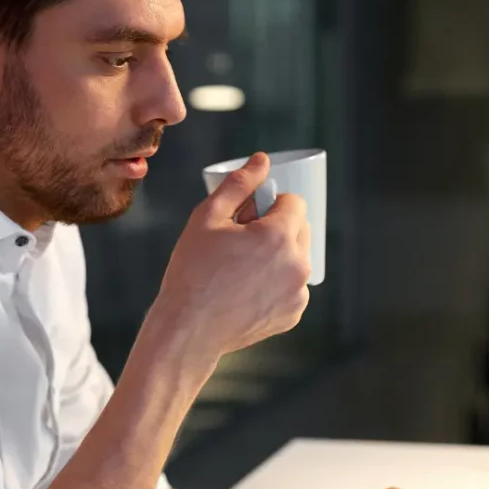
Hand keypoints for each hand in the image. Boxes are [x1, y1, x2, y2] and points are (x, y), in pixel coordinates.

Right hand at [154, 153, 310, 358]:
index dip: (270, 205)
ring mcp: (298, 293)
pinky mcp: (293, 313)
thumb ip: (239, 184)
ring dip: (279, 254)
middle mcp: (298, 265)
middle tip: (241, 242)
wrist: (189, 329)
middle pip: (300, 228)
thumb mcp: (207, 218)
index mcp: (280, 236)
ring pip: (297, 257)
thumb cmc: (193, 271)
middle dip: (277, 228)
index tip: (247, 219)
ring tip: (242, 268)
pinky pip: (292, 285)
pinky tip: (247, 290)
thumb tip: (262, 160)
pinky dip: (277, 282)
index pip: (294, 202)